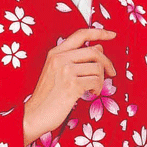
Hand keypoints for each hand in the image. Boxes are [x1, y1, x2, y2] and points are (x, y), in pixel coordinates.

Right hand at [23, 28, 116, 145]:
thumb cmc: (48, 96)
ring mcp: (65, 71)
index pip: (81, 34)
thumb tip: (99, 47)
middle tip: (111, 73)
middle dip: (107, 63)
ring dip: (100, 80)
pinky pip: (96, 81)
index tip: (112, 35)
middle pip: (94, 51)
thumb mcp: (57, 71)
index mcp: (56, 53)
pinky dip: (97, 89)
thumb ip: (75, 58)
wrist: (35, 114)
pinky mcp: (72, 85)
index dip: (99, 32)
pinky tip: (89, 94)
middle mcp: (60, 58)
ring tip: (92, 89)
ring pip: (97, 68)